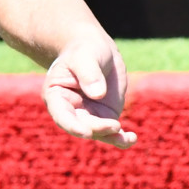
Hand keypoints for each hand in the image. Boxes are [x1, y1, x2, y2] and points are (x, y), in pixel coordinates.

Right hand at [42, 32, 135, 149]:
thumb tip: (98, 94)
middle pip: (82, 126)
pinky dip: (121, 138)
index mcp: (56, 96)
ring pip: (98, 133)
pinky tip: (132, 139)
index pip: (61, 115)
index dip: (72, 126)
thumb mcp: (84, 57)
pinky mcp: (104, 116)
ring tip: (128, 138)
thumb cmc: (84, 50)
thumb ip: (89, 73)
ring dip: (112, 137)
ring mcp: (88, 115)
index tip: (86, 132)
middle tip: (115, 125)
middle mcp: (71, 110)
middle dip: (97, 129)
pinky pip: (112, 131)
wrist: (95, 50)